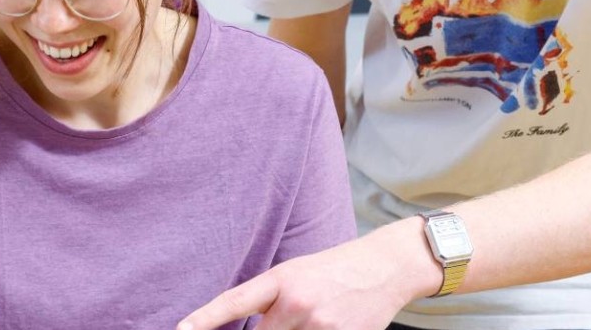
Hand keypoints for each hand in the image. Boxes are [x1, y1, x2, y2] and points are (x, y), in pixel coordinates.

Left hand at [176, 223, 437, 329]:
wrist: (385, 267)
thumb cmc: (333, 270)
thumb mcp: (294, 273)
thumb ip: (267, 302)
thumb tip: (246, 329)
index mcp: (281, 279)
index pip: (234, 303)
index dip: (205, 319)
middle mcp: (297, 302)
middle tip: (293, 316)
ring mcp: (321, 324)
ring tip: (317, 316)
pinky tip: (329, 324)